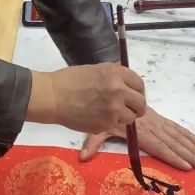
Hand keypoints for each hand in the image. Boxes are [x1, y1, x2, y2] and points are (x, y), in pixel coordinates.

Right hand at [27, 63, 146, 133]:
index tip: (133, 94)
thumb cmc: (70, 80)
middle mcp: (119, 92)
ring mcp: (113, 110)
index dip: (137, 90)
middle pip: (141, 103)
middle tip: (128, 107)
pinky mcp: (106, 125)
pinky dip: (110, 122)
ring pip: (131, 117)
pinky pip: (116, 125)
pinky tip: (97, 116)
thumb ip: (114, 76)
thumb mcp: (96, 69)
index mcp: (116, 74)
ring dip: (124, 116)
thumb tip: (127, 84)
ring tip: (109, 111)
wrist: (53, 96)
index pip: (139, 84)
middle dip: (136, 106)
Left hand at [79, 107, 194, 170]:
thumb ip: (93, 142)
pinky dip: (185, 133)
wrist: (100, 85)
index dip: (172, 156)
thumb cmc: (96, 109)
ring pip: (175, 134)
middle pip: (172, 141)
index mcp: (138, 130)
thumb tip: (84, 158)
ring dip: (190, 146)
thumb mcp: (95, 125)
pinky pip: (172, 125)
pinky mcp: (155, 116)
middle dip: (188, 154)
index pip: (158, 146)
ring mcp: (153, 120)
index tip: (187, 167)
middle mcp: (149, 124)